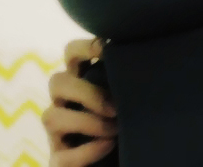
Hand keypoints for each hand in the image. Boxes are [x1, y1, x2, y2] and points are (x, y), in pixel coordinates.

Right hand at [43, 37, 118, 166]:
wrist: (116, 160)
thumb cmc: (127, 124)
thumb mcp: (127, 99)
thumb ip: (128, 82)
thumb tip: (151, 63)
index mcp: (80, 81)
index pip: (71, 53)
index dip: (84, 47)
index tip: (106, 50)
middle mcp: (64, 102)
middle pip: (57, 82)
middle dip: (86, 92)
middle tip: (115, 107)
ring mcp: (57, 132)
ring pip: (51, 117)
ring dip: (87, 122)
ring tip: (116, 130)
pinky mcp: (58, 159)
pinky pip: (63, 155)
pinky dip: (88, 150)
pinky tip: (109, 146)